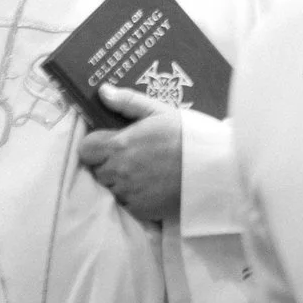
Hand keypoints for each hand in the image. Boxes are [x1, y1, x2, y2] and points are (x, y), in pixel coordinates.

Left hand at [77, 84, 183, 223]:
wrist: (216, 167)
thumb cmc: (189, 134)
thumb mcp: (160, 111)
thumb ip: (128, 102)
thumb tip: (103, 91)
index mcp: (120, 145)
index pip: (85, 150)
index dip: (95, 146)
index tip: (111, 143)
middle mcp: (119, 171)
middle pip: (98, 170)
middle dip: (110, 163)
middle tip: (134, 156)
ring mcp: (129, 193)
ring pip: (112, 188)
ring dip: (122, 181)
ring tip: (146, 171)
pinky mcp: (141, 210)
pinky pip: (127, 204)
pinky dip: (136, 197)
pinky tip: (154, 186)